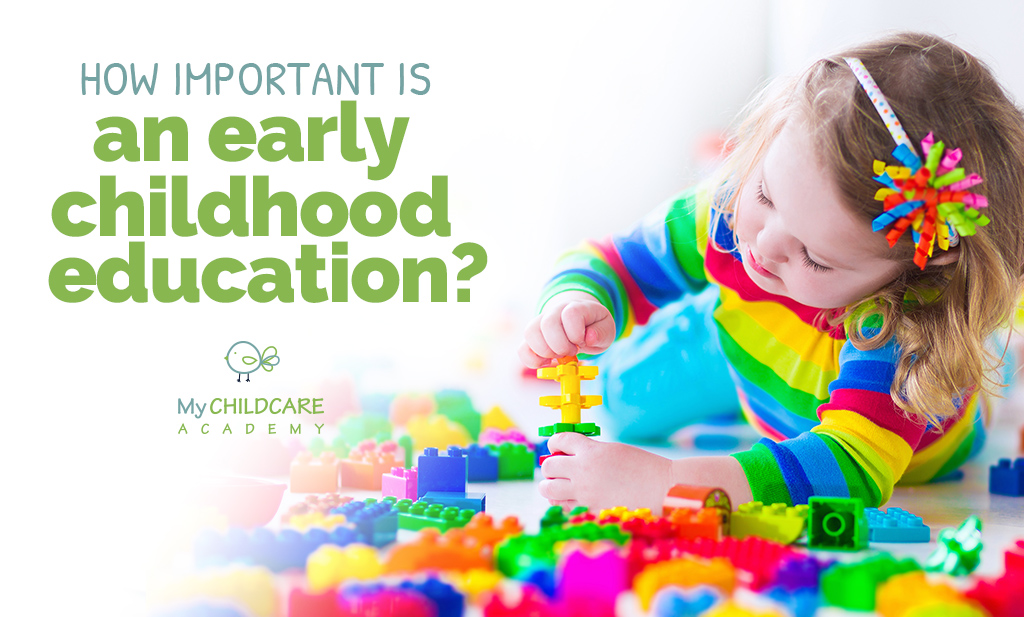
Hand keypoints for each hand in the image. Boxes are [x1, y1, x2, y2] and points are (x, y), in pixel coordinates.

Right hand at [518, 291, 615, 368]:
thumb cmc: (593, 326)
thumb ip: (601, 332)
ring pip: (530, 333)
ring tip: (558, 356)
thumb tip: (588, 338)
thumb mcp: (606, 329)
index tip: (582, 341)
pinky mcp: (532, 338)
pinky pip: (522, 349)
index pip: (570, 314)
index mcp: (575, 306)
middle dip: (561, 346)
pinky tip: (547, 362)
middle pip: (548, 324)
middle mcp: (554, 311)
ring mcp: (540, 323)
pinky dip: (533, 361)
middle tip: (571, 351)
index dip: (576, 334)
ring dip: (546, 352)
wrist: (580, 321)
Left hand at [539, 433, 674, 512]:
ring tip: (558, 487)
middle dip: (549, 468)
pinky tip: (572, 501)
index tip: (557, 448)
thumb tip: (571, 457)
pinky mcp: (589, 511)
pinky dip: (564, 504)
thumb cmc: (643, 467)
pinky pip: (564, 508)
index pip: (559, 440)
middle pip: (548, 467)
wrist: (663, 489)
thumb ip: (591, 452)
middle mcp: (583, 471)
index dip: (555, 443)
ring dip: (550, 487)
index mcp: (591, 451)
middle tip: (557, 470)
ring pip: (549, 490)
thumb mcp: (614, 450)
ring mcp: (585, 493)